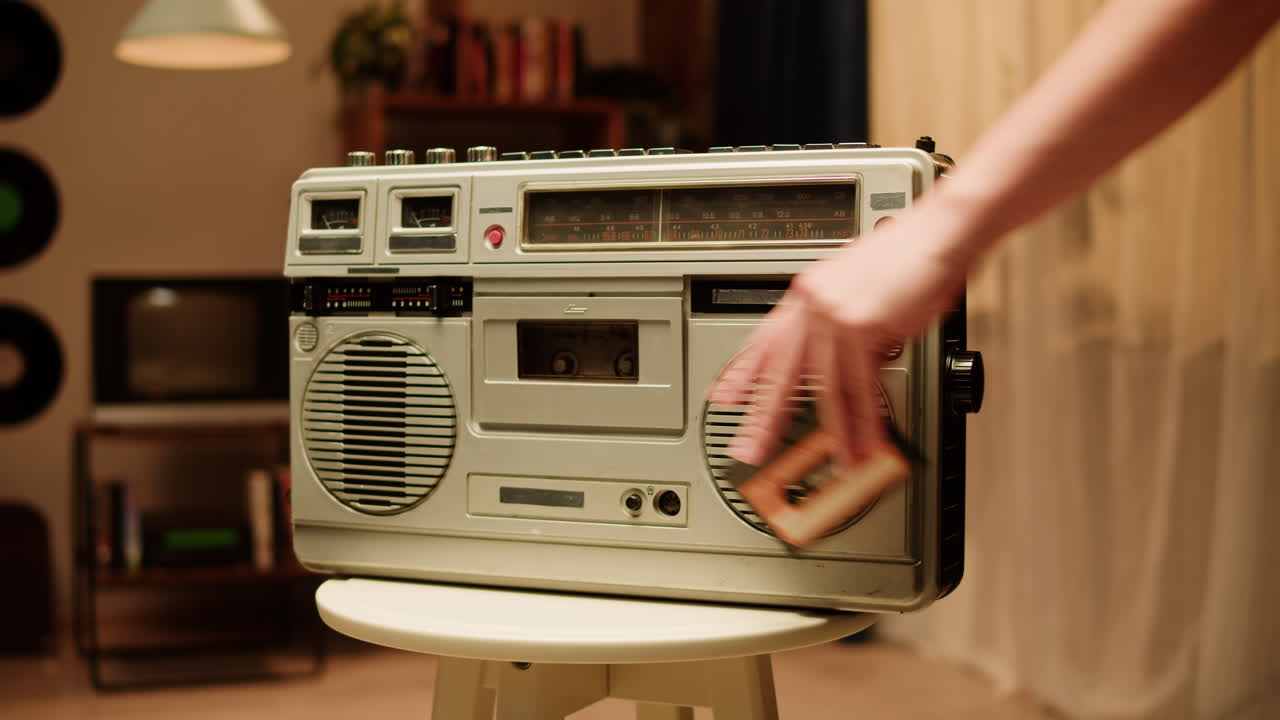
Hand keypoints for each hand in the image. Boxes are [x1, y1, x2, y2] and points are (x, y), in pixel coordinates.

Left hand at [708, 209, 974, 473]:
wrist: (939, 232)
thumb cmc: (909, 255)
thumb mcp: (858, 286)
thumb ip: (839, 322)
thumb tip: (842, 359)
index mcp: (806, 293)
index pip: (764, 339)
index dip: (742, 372)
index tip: (723, 397)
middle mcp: (811, 304)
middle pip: (781, 372)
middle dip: (764, 416)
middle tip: (748, 448)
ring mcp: (833, 316)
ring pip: (825, 388)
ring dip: (835, 434)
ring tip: (835, 464)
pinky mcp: (861, 327)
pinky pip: (860, 387)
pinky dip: (864, 423)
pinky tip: (862, 444)